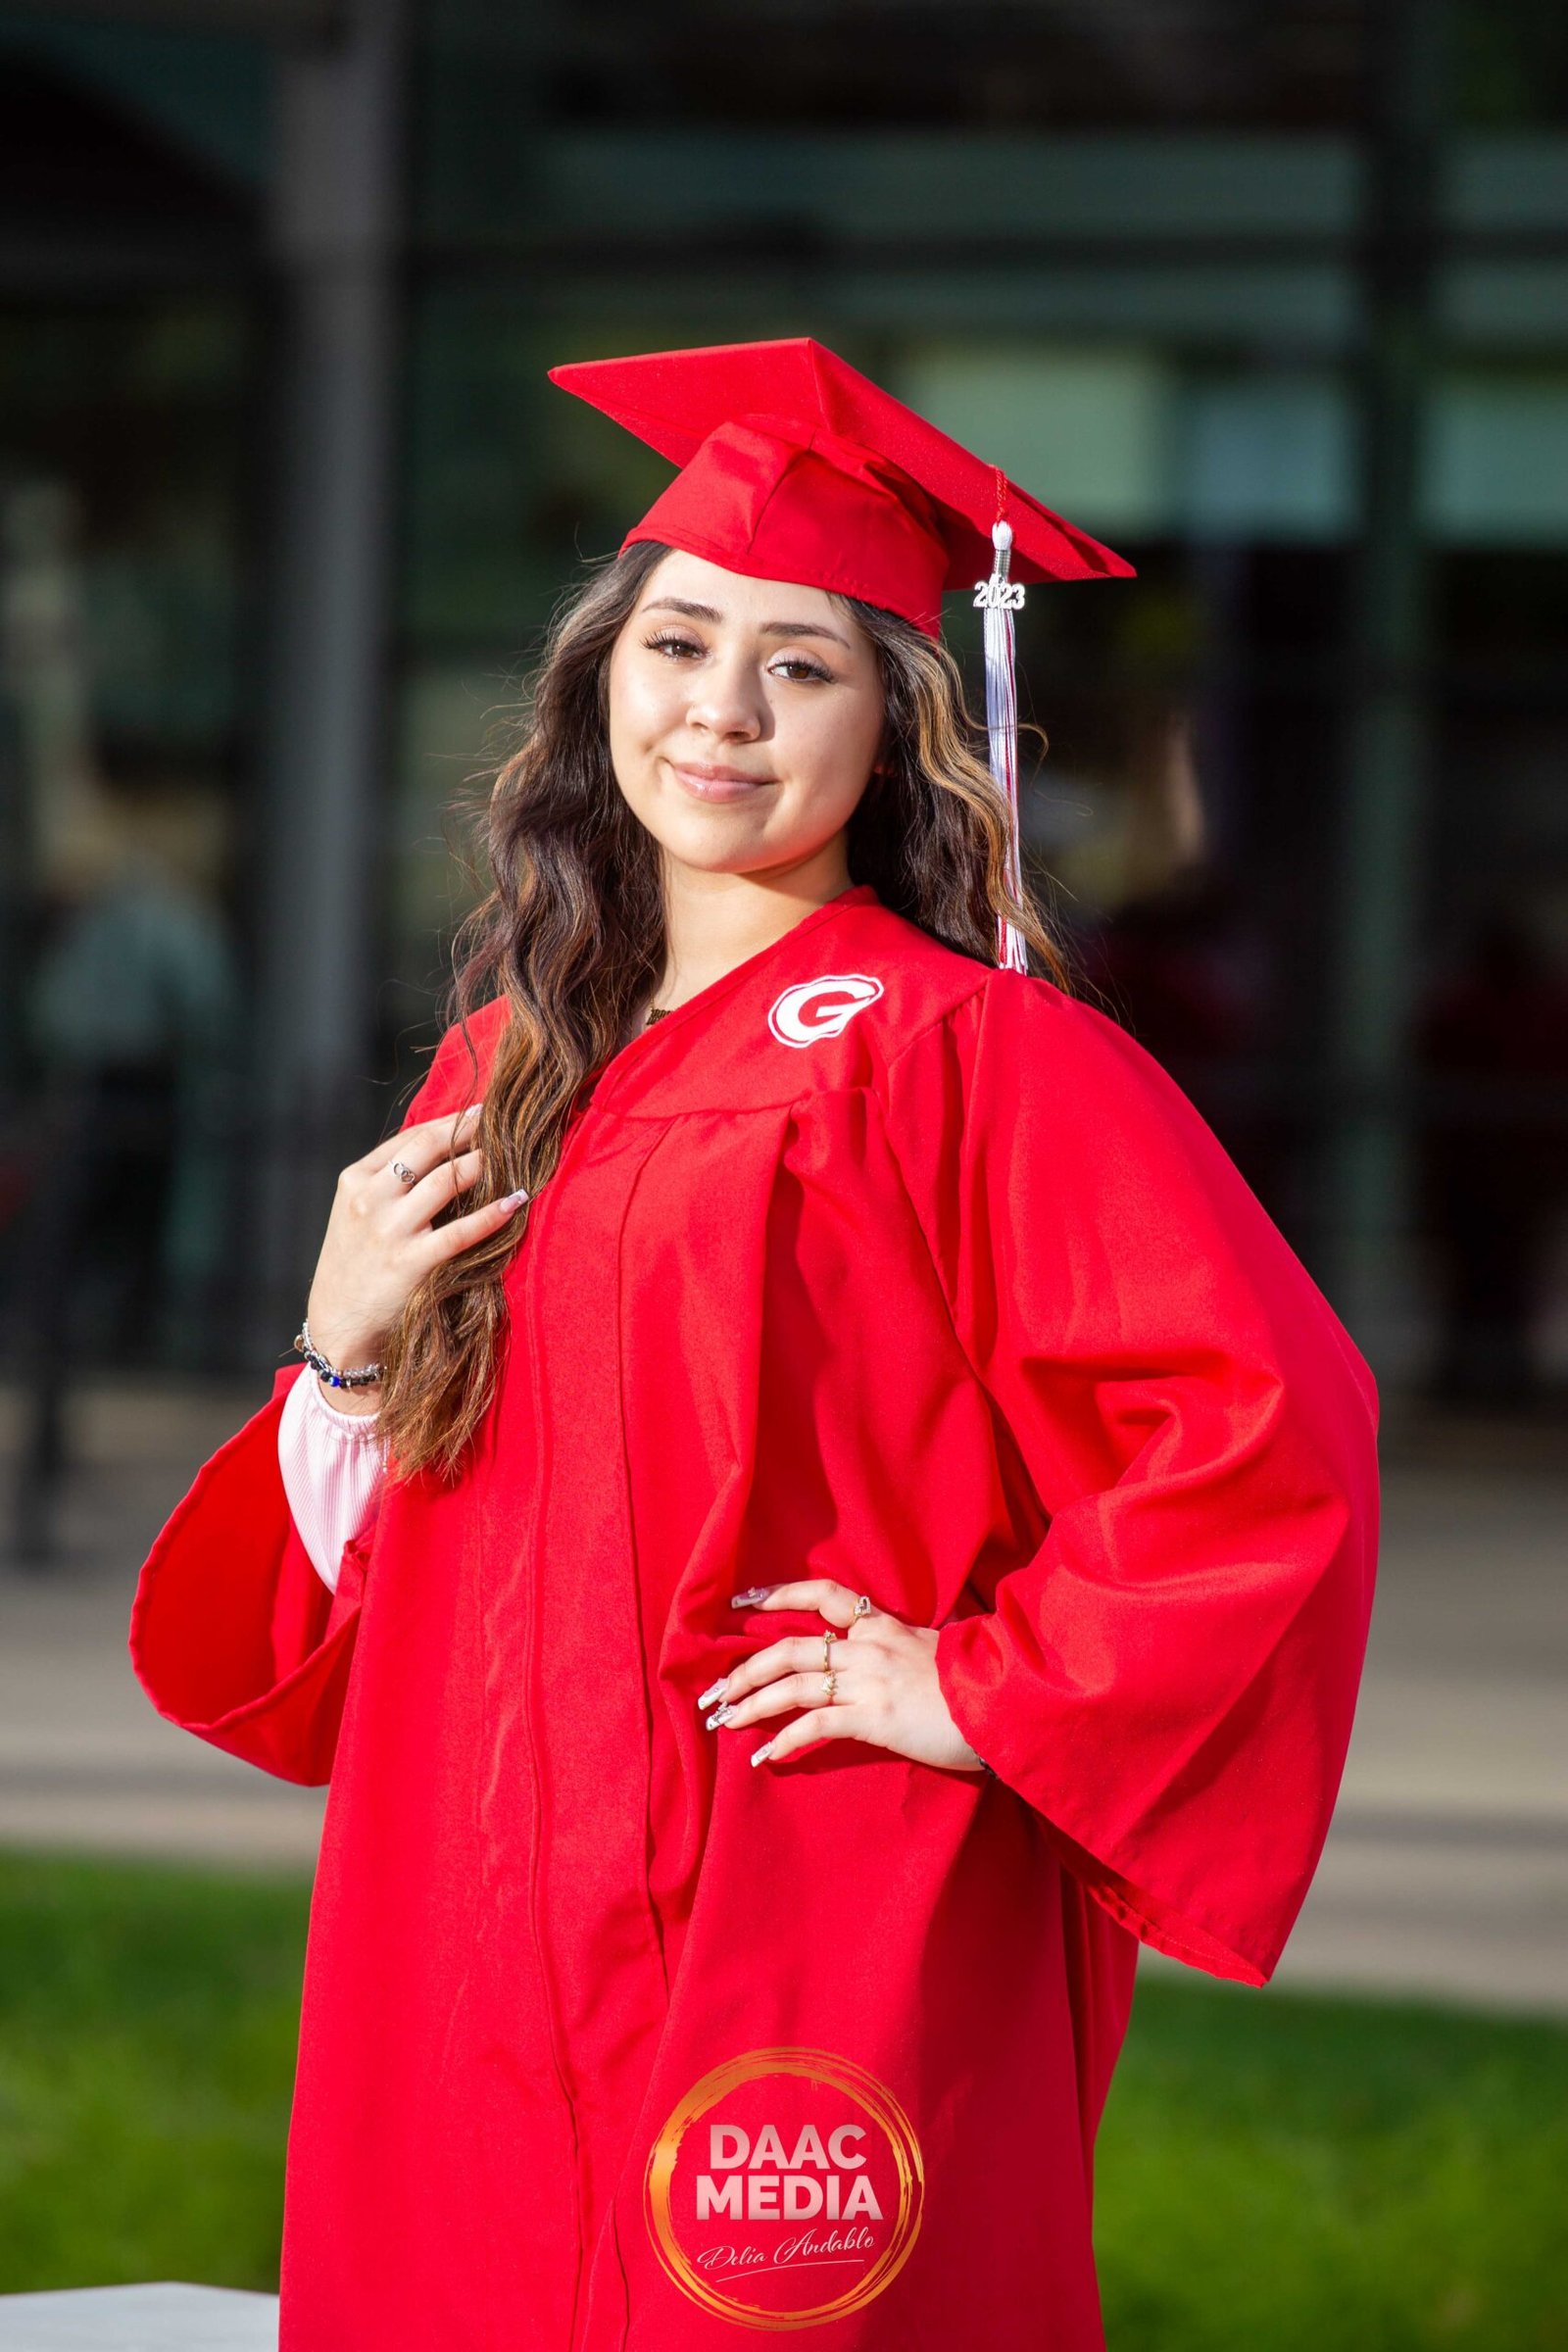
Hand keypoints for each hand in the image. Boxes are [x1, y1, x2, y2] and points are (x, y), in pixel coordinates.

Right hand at [304, 1103, 520, 1402]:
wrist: (340, 1324)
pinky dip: (492, 1214)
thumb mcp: (357, 1213)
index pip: (409, 1139)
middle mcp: (370, 1200)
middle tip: (501, 1122)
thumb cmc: (357, 1264)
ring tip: (510, 1157)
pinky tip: (515, 1201)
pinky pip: (460, 1231)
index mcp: (355, 1181)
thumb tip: (443, 1149)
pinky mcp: (411, 1263)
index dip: (449, 1122)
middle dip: (468, 1131)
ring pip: (446, 1181)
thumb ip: (389, 1182)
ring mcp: (390, 1231)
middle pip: (428, 1150)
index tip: (479, 1112)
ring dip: (482, 1165)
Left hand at [701, 1578, 989, 1772]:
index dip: (776, 1595)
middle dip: (743, 1669)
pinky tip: (765, 1755)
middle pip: (788, 1647)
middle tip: (713, 1692)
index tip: (740, 1604)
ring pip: (792, 1684)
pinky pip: (815, 1724)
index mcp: (882, 1625)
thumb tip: (870, 1653)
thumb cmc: (973, 1682)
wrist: (1002, 1703)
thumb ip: (896, 1646)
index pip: (820, 1594)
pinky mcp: (874, 1717)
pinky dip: (785, 1739)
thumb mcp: (931, 1649)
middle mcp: (867, 1646)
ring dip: (751, 1703)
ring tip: (726, 1722)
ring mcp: (868, 1680)